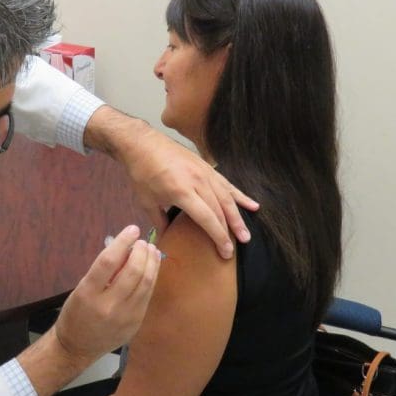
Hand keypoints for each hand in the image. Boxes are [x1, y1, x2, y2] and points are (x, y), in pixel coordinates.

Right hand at [53, 225, 160, 368]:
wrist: (77, 347)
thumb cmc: (76, 313)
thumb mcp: (82, 288)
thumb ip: (103, 271)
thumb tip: (126, 248)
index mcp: (88, 293)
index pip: (108, 261)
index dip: (123, 241)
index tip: (132, 229)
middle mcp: (108, 305)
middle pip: (133, 271)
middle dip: (141, 251)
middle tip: (142, 241)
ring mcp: (125, 316)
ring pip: (146, 283)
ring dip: (151, 262)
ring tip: (150, 250)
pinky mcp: (136, 323)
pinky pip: (148, 295)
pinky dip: (151, 277)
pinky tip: (151, 267)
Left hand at [85, 108, 258, 259]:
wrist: (143, 143)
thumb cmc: (141, 173)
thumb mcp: (146, 202)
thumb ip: (160, 222)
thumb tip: (166, 240)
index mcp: (181, 192)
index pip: (207, 218)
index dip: (218, 236)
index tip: (226, 252)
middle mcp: (197, 181)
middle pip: (220, 210)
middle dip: (230, 231)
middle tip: (238, 247)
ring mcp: (204, 172)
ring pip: (227, 197)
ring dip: (238, 217)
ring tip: (247, 234)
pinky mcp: (207, 166)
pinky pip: (227, 184)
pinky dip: (240, 195)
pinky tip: (254, 205)